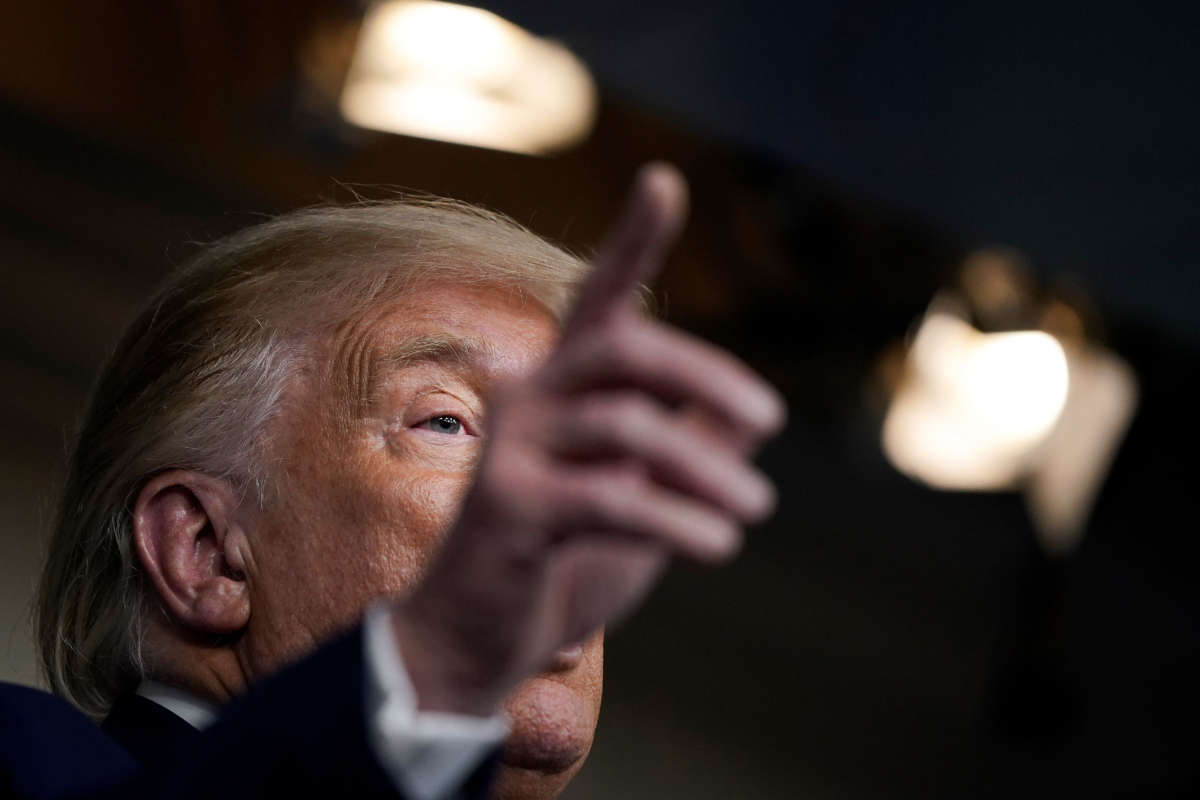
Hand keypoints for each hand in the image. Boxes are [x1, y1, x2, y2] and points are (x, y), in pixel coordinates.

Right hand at [391, 163, 785, 715]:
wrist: (479, 641)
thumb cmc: (564, 561)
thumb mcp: (645, 501)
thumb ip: (689, 452)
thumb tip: (750, 415)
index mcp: (563, 387)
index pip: (597, 300)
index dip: (632, 240)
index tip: (663, 180)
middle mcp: (529, 397)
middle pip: (626, 348)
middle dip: (706, 375)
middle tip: (768, 418)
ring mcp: (511, 447)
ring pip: (629, 427)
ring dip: (707, 469)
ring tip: (755, 509)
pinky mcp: (506, 504)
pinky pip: (611, 496)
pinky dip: (678, 518)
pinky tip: (720, 543)